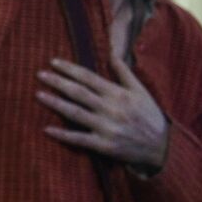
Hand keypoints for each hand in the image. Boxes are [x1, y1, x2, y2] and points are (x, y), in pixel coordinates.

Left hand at [36, 53, 169, 169]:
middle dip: (58, 82)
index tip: (52, 62)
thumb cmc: (150, 116)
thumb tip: (112, 54)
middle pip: (79, 93)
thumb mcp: (141, 91)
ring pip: (76, 113)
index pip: (89, 77)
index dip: (69, 69)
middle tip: (39, 74)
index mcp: (119, 94)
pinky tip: (46, 129)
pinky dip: (63, 134)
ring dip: (55, 104)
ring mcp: (107, 128)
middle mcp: (111, 109)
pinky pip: (80, 139)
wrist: (163, 147)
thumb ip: (124, 73)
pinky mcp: (104, 146)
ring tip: (38, 95)